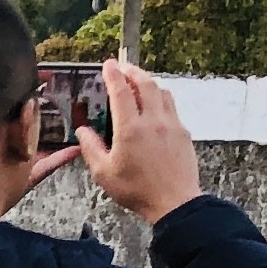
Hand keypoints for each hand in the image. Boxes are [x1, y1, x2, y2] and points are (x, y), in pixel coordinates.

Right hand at [77, 59, 202, 224]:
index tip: (108, 65)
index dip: (113, 75)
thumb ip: (91, 148)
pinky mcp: (183, 132)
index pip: (121, 92)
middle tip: (123, 66)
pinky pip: (171, 106)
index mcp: (130, 129)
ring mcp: (171, 125)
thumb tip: (83, 132)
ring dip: (149, 82)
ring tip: (139, 82)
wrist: (174, 202)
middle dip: (133, 71)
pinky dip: (160, 97)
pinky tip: (155, 104)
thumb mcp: (104, 173)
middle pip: (145, 84)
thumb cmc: (138, 190)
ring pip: (162, 91)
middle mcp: (153, 121)